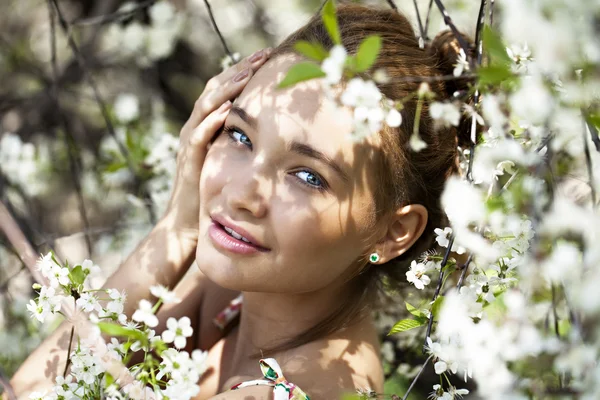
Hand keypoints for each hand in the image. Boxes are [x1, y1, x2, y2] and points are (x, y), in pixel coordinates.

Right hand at [164, 48, 272, 231]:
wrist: (189, 222)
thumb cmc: (213, 193)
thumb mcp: (231, 160)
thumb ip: (243, 141)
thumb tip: (273, 128)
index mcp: (206, 125)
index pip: (224, 89)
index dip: (244, 71)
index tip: (267, 56)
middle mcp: (195, 128)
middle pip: (214, 89)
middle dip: (238, 70)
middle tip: (262, 55)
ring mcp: (189, 143)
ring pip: (205, 107)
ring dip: (226, 90)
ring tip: (247, 75)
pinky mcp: (188, 161)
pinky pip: (198, 137)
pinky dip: (211, 122)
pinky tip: (228, 112)